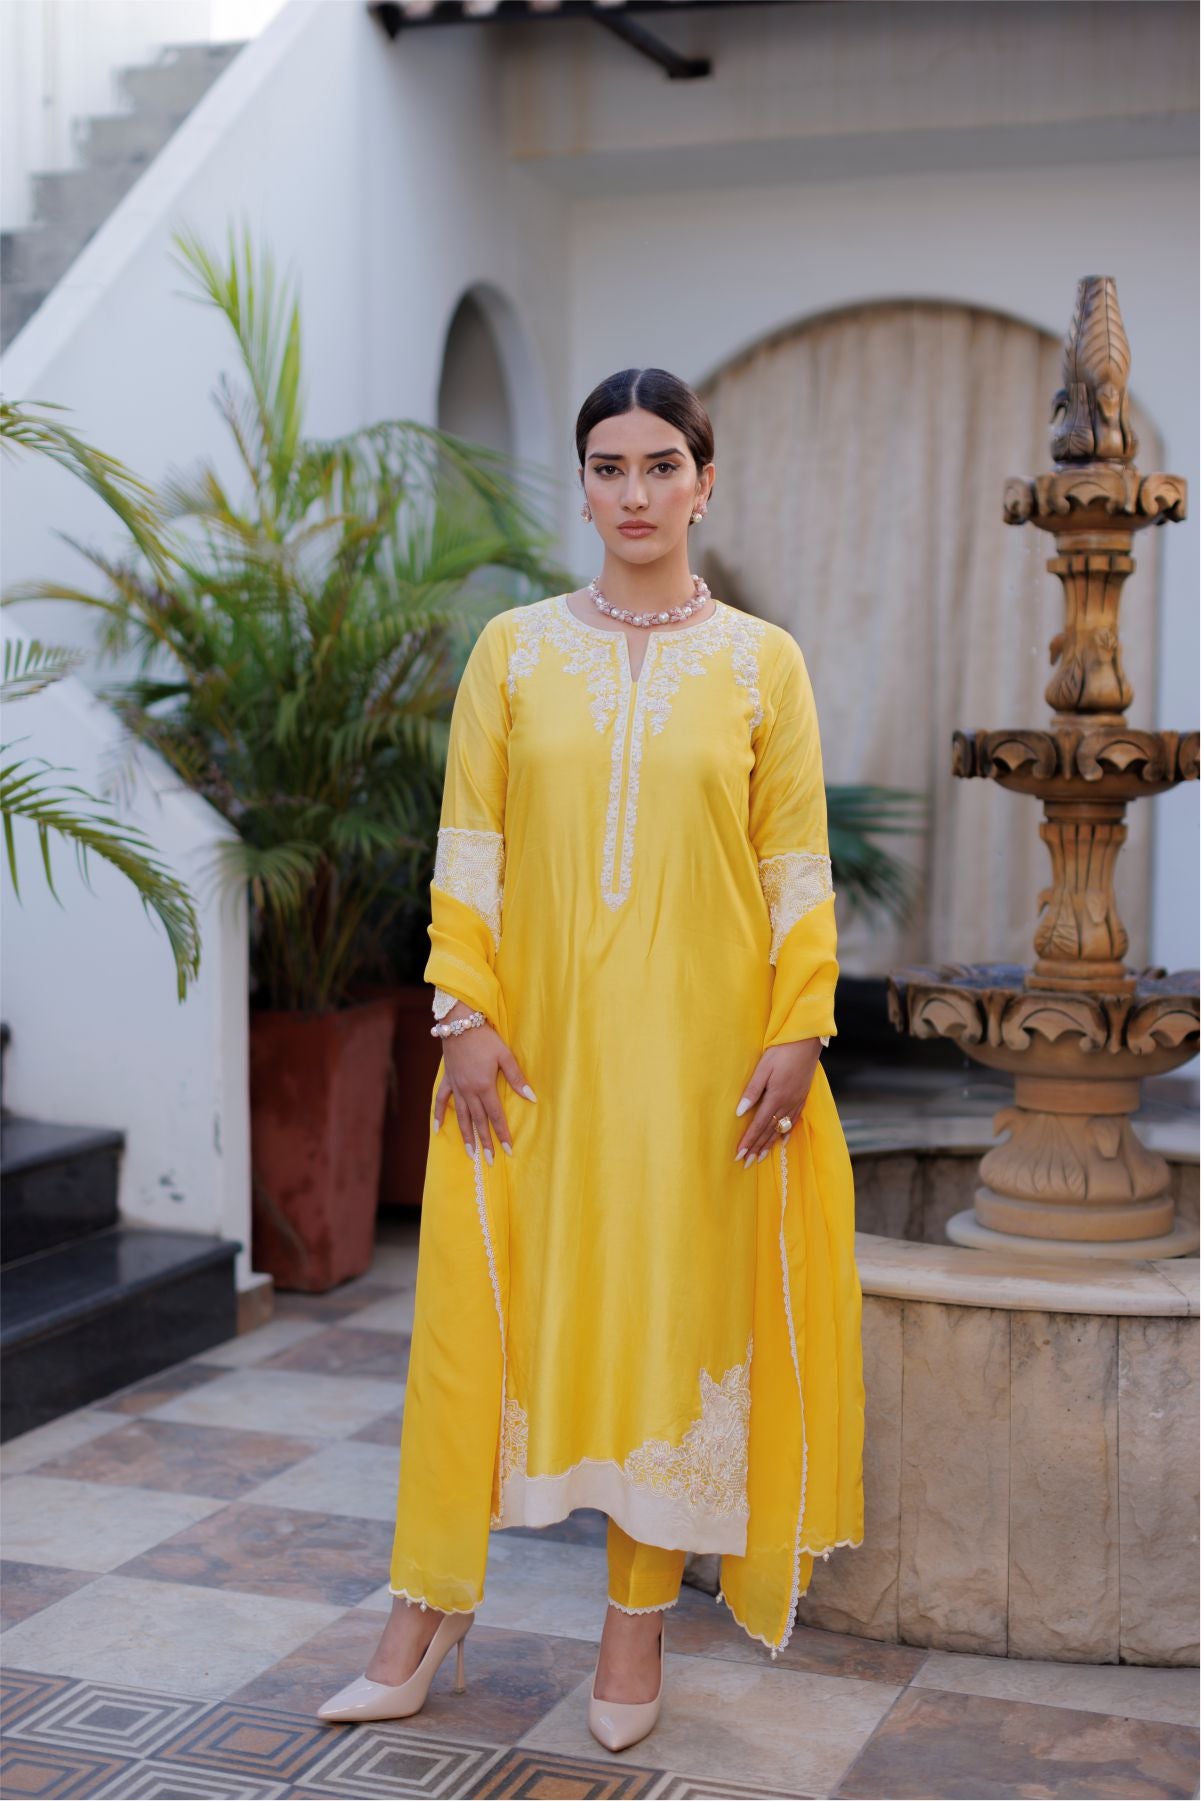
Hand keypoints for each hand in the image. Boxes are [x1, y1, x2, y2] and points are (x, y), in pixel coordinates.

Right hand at [434, 1003, 535, 1163]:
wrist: (459, 1022)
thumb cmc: (485, 1038)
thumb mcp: (505, 1056)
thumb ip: (517, 1078)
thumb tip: (531, 1097)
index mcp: (484, 1086)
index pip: (495, 1115)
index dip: (502, 1133)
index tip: (507, 1150)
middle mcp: (469, 1091)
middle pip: (478, 1121)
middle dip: (485, 1141)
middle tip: (488, 1160)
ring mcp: (456, 1087)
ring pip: (461, 1116)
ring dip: (465, 1135)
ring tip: (470, 1153)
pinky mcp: (448, 1080)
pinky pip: (441, 1101)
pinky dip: (438, 1115)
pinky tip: (437, 1129)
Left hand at [734, 1039, 821, 1163]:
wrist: (806, 1042)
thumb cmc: (781, 1051)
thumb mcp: (762, 1068)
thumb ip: (752, 1091)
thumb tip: (739, 1112)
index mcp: (776, 1097)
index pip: (758, 1125)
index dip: (748, 1141)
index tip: (739, 1154)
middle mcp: (787, 1104)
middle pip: (769, 1131)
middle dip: (757, 1148)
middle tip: (746, 1163)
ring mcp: (796, 1102)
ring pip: (781, 1129)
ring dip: (769, 1145)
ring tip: (760, 1158)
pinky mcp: (802, 1098)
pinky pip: (793, 1122)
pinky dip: (786, 1134)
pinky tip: (782, 1141)